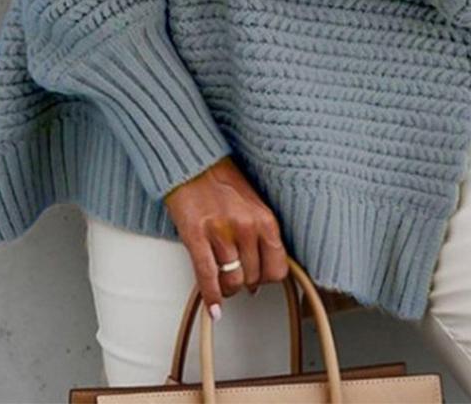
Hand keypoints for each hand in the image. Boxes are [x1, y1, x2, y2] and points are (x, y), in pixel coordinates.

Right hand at [163, 156, 288, 318]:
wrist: (193, 162)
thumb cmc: (222, 181)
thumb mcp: (253, 204)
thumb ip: (261, 234)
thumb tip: (262, 269)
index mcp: (265, 219)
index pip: (277, 269)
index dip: (267, 278)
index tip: (261, 278)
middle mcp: (246, 227)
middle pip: (253, 278)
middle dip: (245, 282)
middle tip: (237, 276)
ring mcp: (221, 233)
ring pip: (232, 281)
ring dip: (227, 289)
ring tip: (223, 284)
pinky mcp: (196, 236)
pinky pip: (207, 276)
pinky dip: (210, 296)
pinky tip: (213, 307)